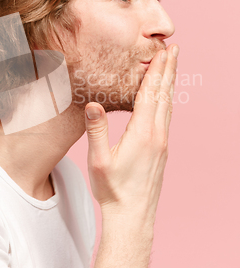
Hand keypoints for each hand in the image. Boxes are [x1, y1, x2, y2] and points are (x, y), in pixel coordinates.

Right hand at [84, 43, 178, 222]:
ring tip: (172, 68)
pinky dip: (167, 101)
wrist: (133, 217)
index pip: (150, 94)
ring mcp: (162, 143)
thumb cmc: (113, 191)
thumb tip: (93, 104)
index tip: (163, 52)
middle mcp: (157, 135)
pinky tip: (164, 99)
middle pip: (164, 95)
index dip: (157, 71)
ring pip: (168, 106)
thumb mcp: (99, 160)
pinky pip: (167, 118)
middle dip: (169, 70)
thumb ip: (96, 130)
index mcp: (142, 134)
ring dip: (170, 84)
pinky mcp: (162, 150)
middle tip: (174, 50)